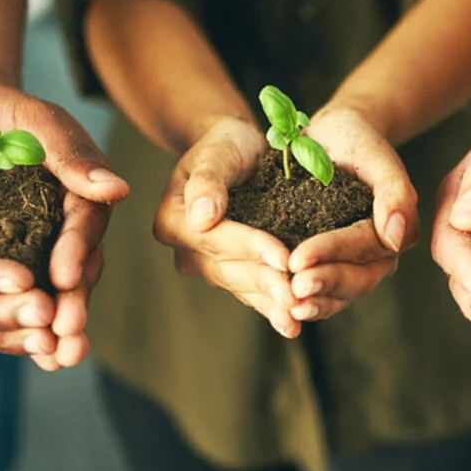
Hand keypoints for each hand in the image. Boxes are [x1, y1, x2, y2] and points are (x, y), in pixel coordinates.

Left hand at [0, 83, 127, 368]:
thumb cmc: (7, 110)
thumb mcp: (39, 120)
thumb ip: (73, 153)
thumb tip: (117, 189)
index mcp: (83, 195)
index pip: (83, 226)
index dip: (76, 252)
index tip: (65, 279)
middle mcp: (68, 228)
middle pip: (76, 271)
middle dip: (72, 306)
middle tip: (67, 338)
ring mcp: (41, 249)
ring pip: (52, 293)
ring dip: (54, 328)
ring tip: (54, 359)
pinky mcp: (9, 263)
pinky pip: (20, 296)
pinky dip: (22, 325)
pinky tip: (27, 355)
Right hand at [154, 117, 304, 336]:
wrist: (239, 153)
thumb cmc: (227, 145)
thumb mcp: (218, 149)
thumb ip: (208, 180)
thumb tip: (201, 216)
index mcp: (173, 220)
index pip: (215, 239)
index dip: (250, 247)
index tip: (283, 256)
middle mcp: (186, 250)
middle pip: (228, 269)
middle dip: (265, 281)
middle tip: (297, 294)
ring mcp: (208, 267)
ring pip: (241, 287)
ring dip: (269, 303)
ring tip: (297, 315)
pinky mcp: (232, 275)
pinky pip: (251, 295)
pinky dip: (272, 309)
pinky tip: (293, 325)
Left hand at [284, 104, 418, 322]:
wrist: (333, 136)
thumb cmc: (357, 140)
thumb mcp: (376, 157)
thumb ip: (395, 193)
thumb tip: (397, 237)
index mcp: (394, 230)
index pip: (363, 247)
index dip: (331, 255)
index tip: (298, 260)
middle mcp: (377, 254)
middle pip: (355, 280)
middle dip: (322, 285)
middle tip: (291, 289)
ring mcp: (352, 264)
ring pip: (338, 295)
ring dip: (314, 303)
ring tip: (285, 307)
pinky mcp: (328, 267)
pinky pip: (320, 292)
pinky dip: (302, 302)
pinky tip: (280, 308)